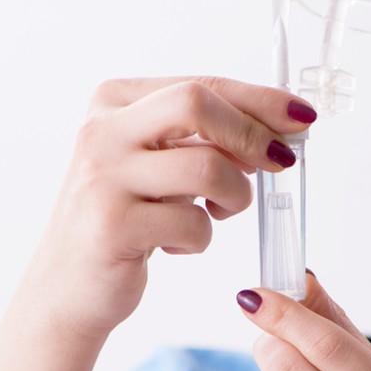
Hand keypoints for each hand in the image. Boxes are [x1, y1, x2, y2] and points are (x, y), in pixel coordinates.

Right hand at [21, 77, 316, 341]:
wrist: (68, 287)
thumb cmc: (125, 220)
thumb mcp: (158, 165)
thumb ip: (204, 139)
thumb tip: (281, 128)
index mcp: (114, 103)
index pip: (201, 84)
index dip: (259, 100)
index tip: (302, 117)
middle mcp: (102, 131)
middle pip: (197, 103)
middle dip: (251, 134)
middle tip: (279, 163)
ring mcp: (103, 176)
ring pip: (206, 166)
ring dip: (233, 197)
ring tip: (217, 214)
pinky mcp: (113, 225)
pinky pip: (192, 223)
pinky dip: (200, 239)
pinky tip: (174, 245)